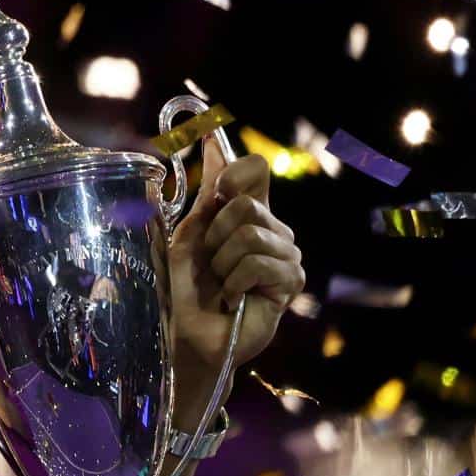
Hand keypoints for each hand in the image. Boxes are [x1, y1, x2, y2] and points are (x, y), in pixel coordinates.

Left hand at [167, 134, 304, 379]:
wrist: (187, 332)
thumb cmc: (184, 286)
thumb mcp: (189, 234)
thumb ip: (207, 194)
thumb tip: (213, 143)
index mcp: (247, 213)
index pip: (256, 170)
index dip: (234, 173)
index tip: (217, 190)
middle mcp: (272, 229)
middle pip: (247, 203)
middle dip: (215, 234)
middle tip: (212, 262)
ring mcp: (286, 256)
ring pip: (251, 234)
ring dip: (223, 262)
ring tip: (221, 284)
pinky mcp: (291, 282)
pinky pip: (259, 263)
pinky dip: (235, 282)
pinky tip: (232, 299)